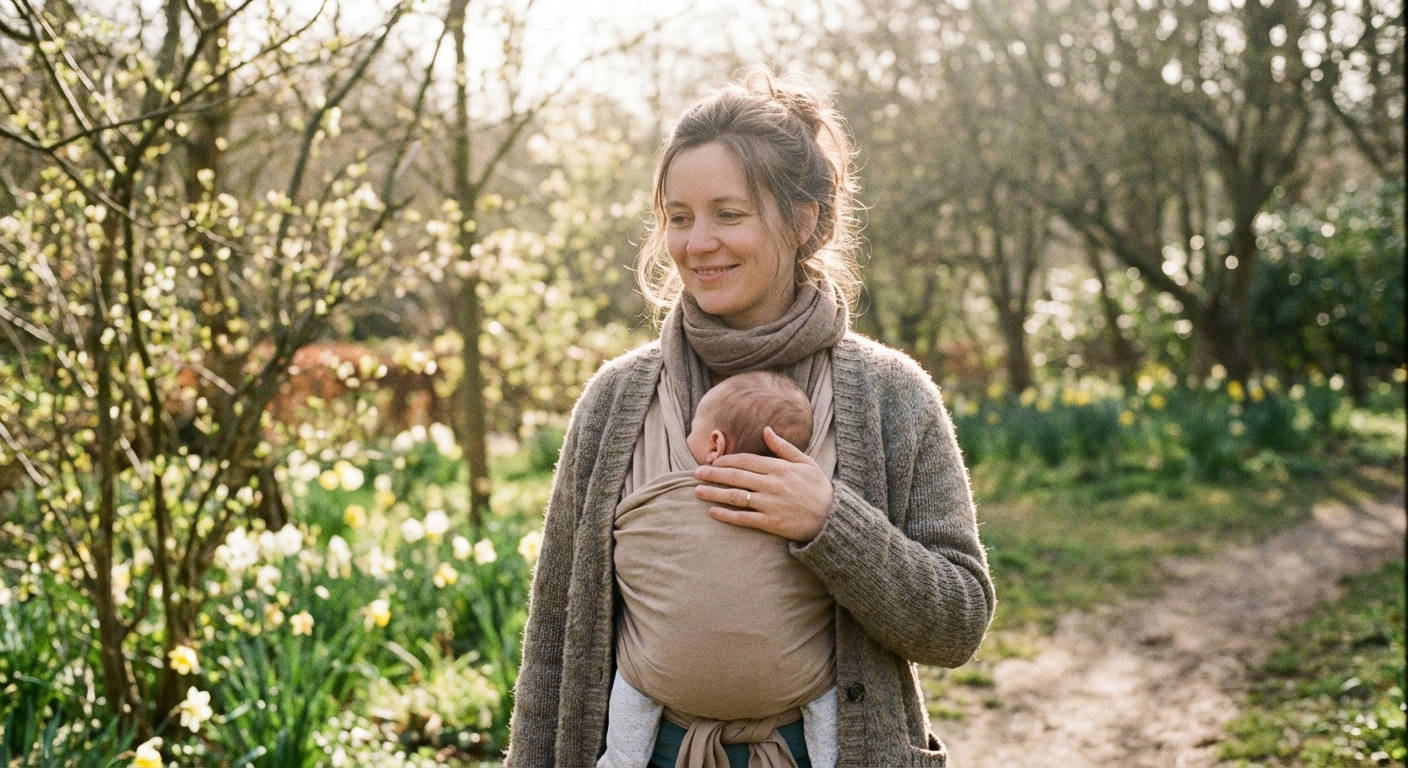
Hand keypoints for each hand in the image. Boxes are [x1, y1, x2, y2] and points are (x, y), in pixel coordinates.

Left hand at [693, 427, 833, 542]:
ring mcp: (771, 504)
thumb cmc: (819, 489)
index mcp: (780, 468)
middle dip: (713, 474)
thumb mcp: (806, 462)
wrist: (833, 518)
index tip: (713, 461)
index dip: (726, 460)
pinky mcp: (771, 523)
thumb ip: (784, 447)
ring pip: (736, 496)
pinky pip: (745, 518)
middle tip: (695, 474)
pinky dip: (727, 515)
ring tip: (697, 491)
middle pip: (736, 476)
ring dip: (714, 493)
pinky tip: (713, 512)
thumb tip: (766, 430)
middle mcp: (772, 484)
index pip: (745, 461)